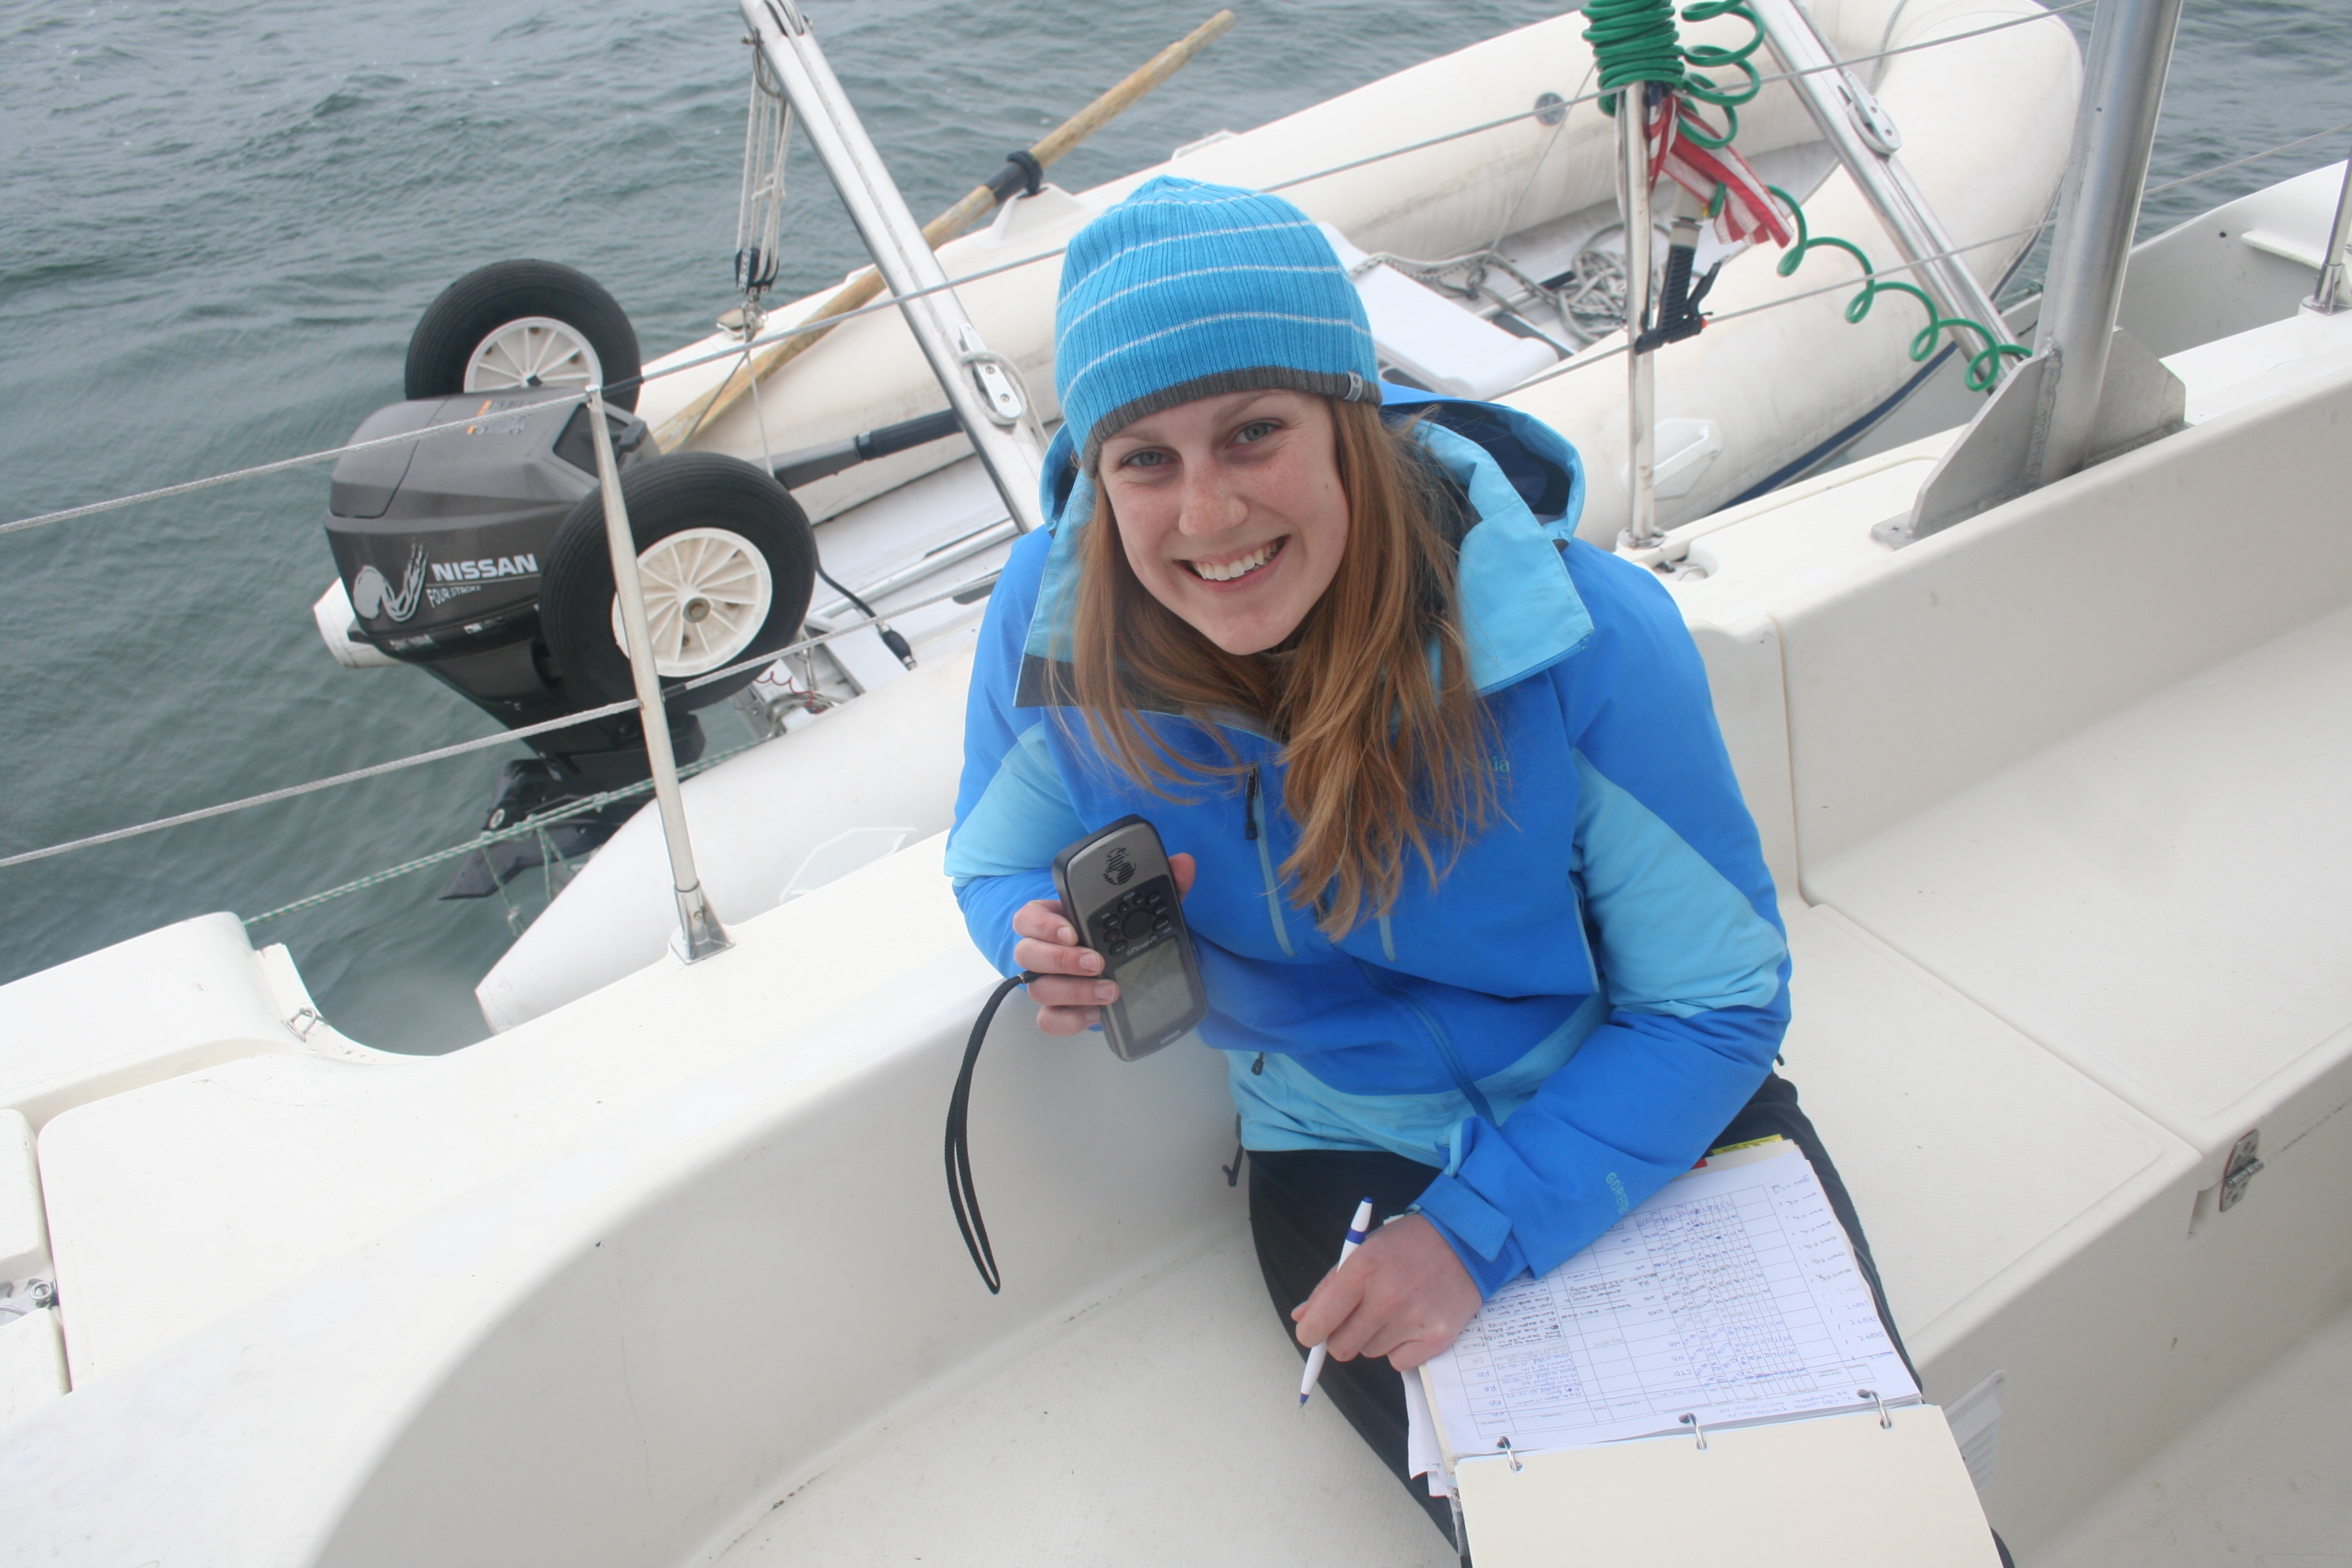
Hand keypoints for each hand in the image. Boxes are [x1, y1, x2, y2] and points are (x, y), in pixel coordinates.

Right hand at [1010, 852, 1196, 1035]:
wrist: (1132, 971)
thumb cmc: (1125, 935)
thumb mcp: (1147, 909)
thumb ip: (1163, 886)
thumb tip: (1184, 863)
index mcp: (1056, 920)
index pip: (1029, 917)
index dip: (1043, 924)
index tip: (1071, 931)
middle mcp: (1044, 951)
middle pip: (1027, 953)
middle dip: (1061, 959)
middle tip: (1096, 962)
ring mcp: (1047, 982)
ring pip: (1038, 989)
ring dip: (1075, 991)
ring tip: (1110, 991)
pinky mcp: (1056, 1010)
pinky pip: (1049, 1019)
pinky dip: (1072, 1019)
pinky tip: (1097, 1012)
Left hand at [1291, 1213, 1480, 1371]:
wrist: (1463, 1240)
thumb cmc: (1407, 1244)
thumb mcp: (1362, 1251)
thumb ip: (1329, 1287)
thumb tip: (1301, 1318)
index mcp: (1361, 1272)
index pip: (1319, 1323)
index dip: (1310, 1333)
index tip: (1313, 1333)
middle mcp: (1386, 1299)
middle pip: (1342, 1348)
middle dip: (1341, 1338)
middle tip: (1356, 1319)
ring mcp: (1413, 1320)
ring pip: (1370, 1353)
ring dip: (1374, 1338)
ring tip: (1394, 1309)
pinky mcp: (1436, 1338)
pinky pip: (1398, 1362)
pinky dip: (1400, 1348)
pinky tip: (1411, 1322)